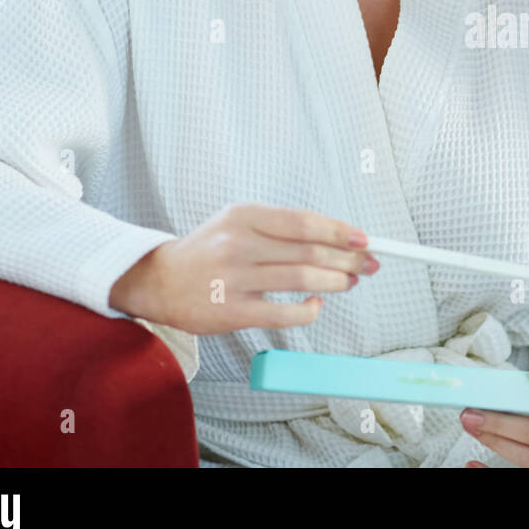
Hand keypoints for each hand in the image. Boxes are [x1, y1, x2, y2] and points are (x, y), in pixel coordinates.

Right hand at [107, 202, 376, 333]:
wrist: (159, 280)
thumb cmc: (209, 249)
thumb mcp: (238, 222)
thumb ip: (280, 227)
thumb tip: (336, 237)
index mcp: (243, 216)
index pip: (303, 222)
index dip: (339, 231)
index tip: (364, 239)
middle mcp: (238, 243)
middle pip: (308, 251)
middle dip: (347, 258)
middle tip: (369, 263)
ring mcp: (234, 278)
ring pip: (301, 279)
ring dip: (336, 281)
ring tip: (351, 281)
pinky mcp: (232, 311)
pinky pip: (284, 312)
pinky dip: (309, 309)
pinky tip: (317, 304)